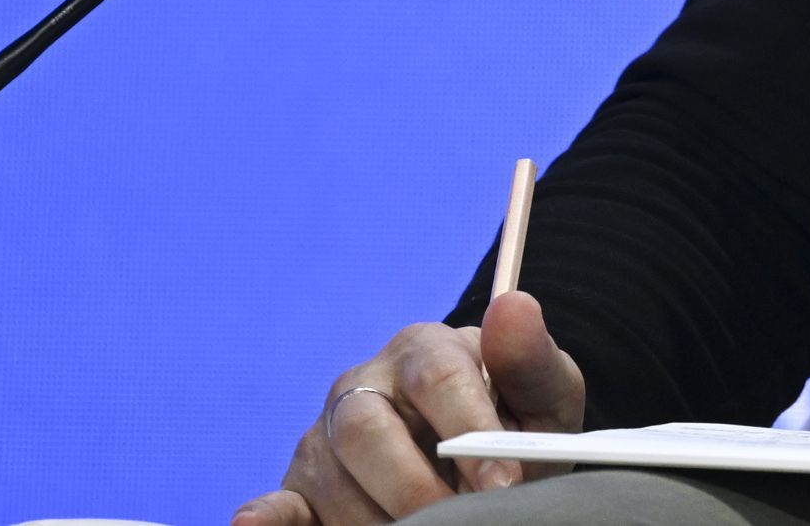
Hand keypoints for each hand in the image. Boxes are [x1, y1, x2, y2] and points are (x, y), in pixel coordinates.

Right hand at [232, 291, 583, 524]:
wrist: (489, 466)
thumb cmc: (516, 425)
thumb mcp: (543, 395)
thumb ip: (530, 360)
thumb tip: (514, 306)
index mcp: (424, 348)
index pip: (439, 378)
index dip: (472, 430)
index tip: (504, 482)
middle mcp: (364, 385)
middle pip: (369, 429)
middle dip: (417, 485)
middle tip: (460, 519)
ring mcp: (325, 436)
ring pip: (335, 478)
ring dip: (381, 518)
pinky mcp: (301, 487)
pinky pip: (277, 504)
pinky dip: (266, 520)